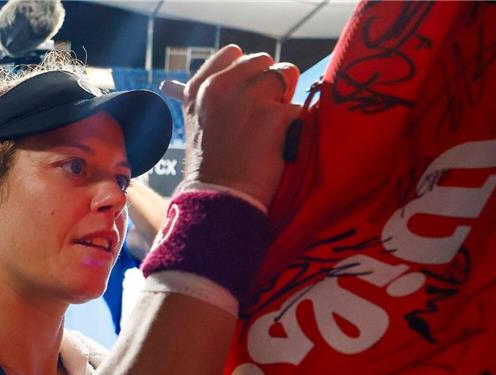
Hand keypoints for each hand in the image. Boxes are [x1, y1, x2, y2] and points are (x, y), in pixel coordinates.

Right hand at [181, 45, 300, 207]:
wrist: (221, 199)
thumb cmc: (212, 168)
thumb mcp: (197, 124)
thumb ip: (213, 98)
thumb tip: (233, 80)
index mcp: (200, 88)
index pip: (233, 54)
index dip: (247, 70)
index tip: (249, 86)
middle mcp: (222, 87)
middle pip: (265, 63)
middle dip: (270, 83)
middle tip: (263, 113)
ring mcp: (251, 99)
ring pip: (286, 77)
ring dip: (284, 99)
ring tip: (271, 129)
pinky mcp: (276, 115)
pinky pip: (298, 108)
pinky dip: (295, 125)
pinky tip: (280, 144)